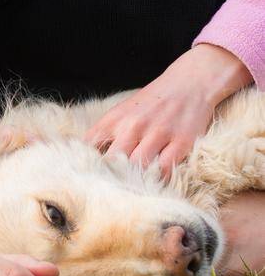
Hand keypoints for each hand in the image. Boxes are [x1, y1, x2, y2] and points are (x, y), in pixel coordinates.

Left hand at [85, 44, 252, 177]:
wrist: (190, 82)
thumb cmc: (153, 101)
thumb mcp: (124, 111)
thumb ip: (108, 133)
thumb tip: (89, 158)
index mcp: (115, 119)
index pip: (90, 145)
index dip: (86, 163)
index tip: (87, 178)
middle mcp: (133, 126)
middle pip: (112, 160)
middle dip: (109, 177)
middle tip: (110, 193)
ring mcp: (157, 133)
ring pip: (137, 166)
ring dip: (134, 182)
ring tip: (132, 193)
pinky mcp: (181, 141)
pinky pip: (165, 168)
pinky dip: (159, 180)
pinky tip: (156, 185)